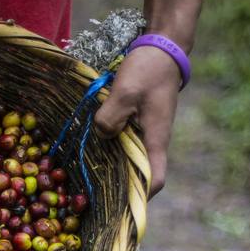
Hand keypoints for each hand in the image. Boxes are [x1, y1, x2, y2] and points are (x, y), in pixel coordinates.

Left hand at [94, 47, 181, 196]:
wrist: (161, 48)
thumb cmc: (148, 70)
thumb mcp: (126, 91)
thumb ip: (111, 117)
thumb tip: (102, 135)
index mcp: (156, 139)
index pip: (156, 179)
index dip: (141, 194)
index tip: (119, 202)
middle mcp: (153, 141)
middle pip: (140, 174)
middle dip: (120, 185)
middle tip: (93, 193)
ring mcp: (146, 133)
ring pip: (130, 159)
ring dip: (113, 166)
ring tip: (88, 173)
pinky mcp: (138, 124)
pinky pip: (125, 143)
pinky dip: (111, 147)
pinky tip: (92, 145)